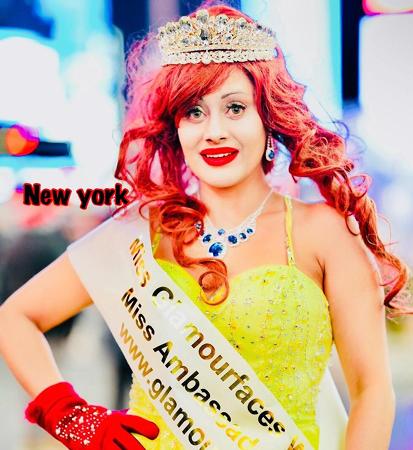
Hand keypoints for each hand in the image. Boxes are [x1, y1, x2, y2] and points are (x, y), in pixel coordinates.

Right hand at [25, 382, 158, 448]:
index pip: (137, 423)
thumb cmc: (99, 418)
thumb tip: (151, 425)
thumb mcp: (114, 415)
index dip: (149, 429)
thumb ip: (129, 420)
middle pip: (132, 447)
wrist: (70, 419)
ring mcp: (100, 442)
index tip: (156, 434)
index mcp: (118, 419)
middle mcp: (111, 431)